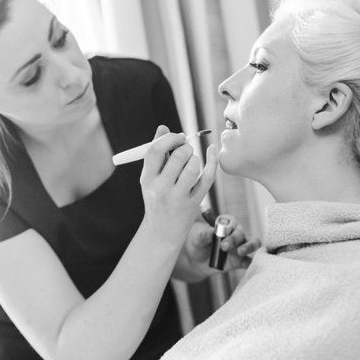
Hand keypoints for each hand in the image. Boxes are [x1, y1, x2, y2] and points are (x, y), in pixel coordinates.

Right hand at [138, 125, 216, 245]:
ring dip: (195, 158)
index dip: (169, 138)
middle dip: (185, 147)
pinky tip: (212, 150)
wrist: (162, 232)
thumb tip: (163, 127)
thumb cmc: (157, 197)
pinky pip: (207, 178)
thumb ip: (156, 153)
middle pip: (177, 157)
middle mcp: (161, 188)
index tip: (178, 137)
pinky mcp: (194, 203)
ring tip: (192, 161)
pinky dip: (212, 161)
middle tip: (186, 149)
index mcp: (147, 178)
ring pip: (193, 167)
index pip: (155, 150)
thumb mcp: (150, 177)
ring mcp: (178, 197)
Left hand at [174, 213, 260, 281]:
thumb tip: (212, 231)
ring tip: (240, 252)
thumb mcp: (198, 238)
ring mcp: (240, 247)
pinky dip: (250, 263)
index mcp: (226, 224)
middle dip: (234, 239)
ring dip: (248, 247)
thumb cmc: (198, 243)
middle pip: (241, 233)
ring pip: (252, 244)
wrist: (196, 260)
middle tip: (223, 246)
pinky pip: (249, 261)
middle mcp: (236, 234)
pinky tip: (248, 265)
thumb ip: (205, 234)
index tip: (220, 235)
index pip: (232, 222)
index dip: (228, 227)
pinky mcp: (240, 261)